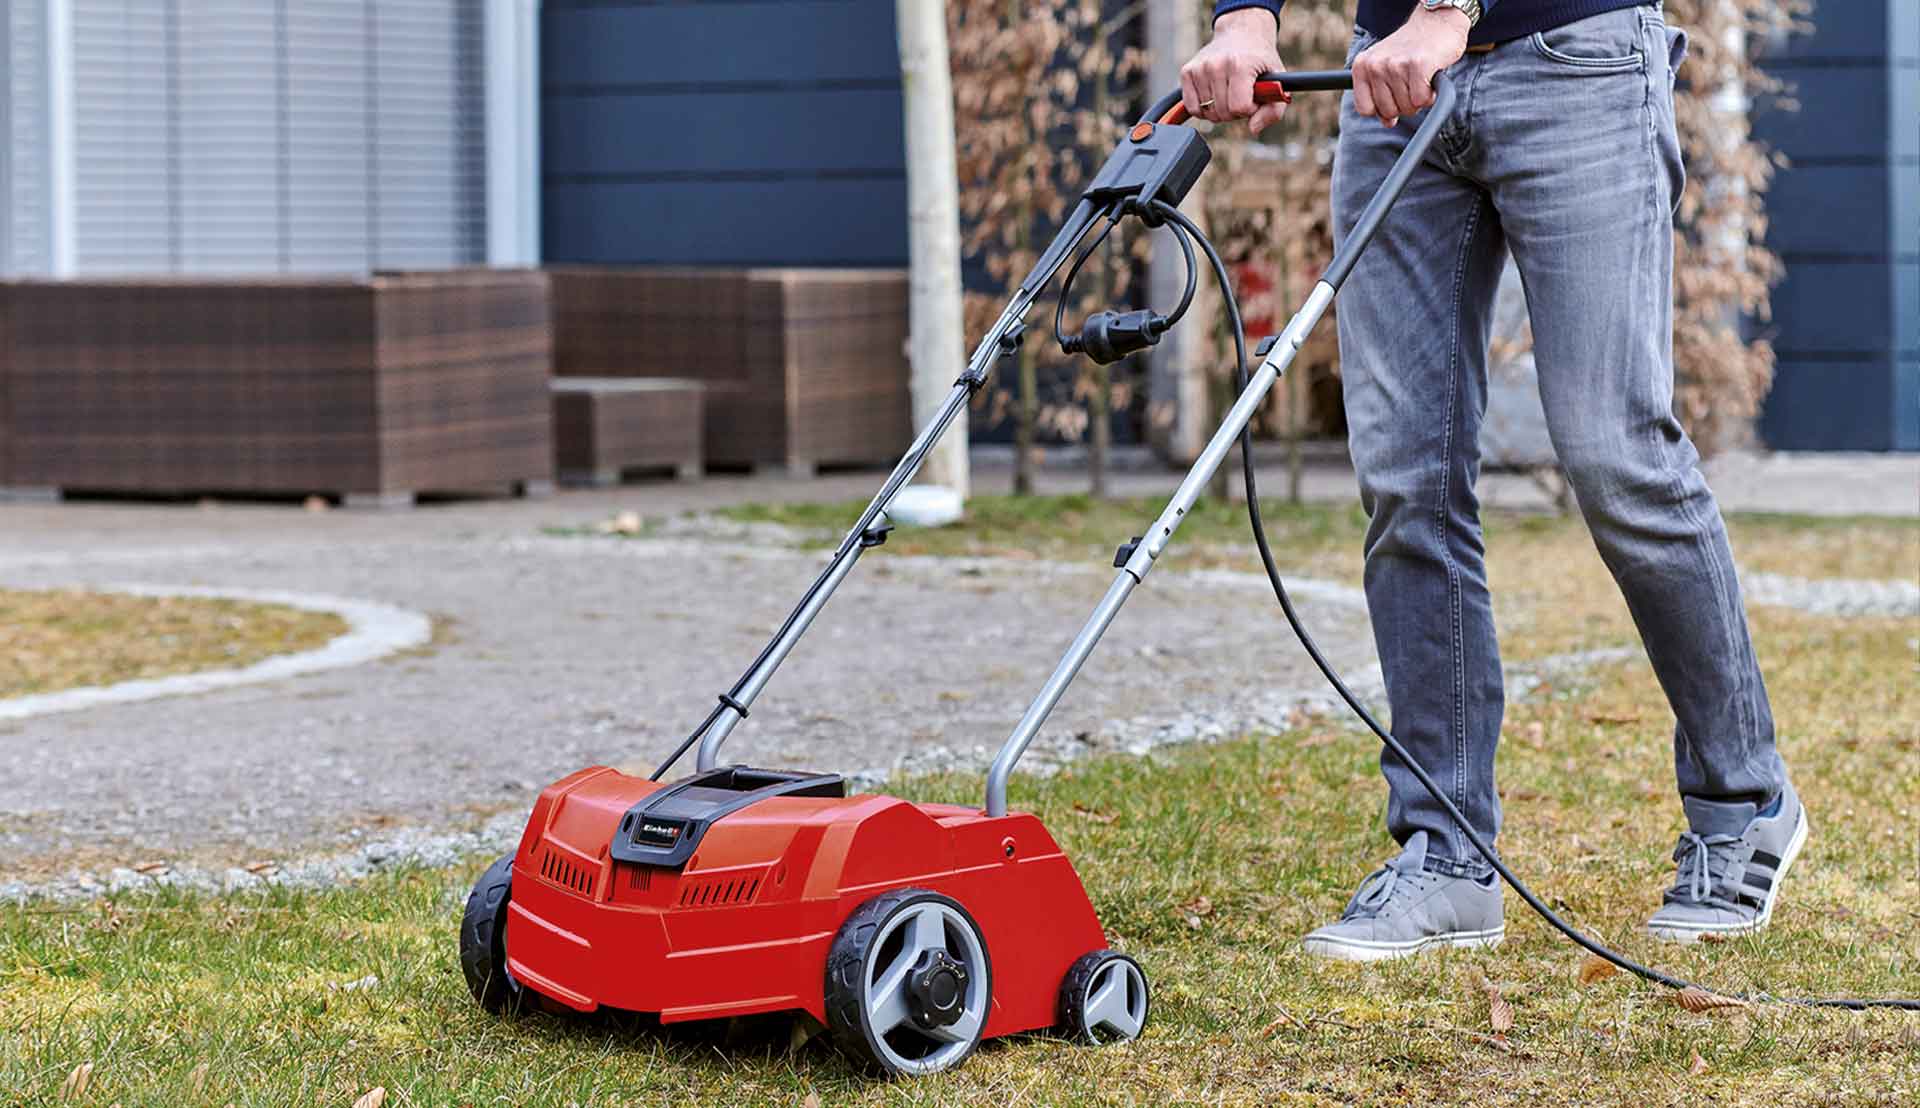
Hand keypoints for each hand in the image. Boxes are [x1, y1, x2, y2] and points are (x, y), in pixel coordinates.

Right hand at [1180, 9, 1289, 135]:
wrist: (1241, 32)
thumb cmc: (1260, 60)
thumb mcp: (1278, 82)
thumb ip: (1273, 111)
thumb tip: (1253, 129)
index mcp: (1239, 65)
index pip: (1239, 108)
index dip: (1249, 109)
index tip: (1253, 97)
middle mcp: (1216, 65)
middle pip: (1222, 112)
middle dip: (1234, 110)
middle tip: (1241, 94)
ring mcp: (1199, 68)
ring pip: (1207, 113)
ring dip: (1219, 109)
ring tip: (1228, 91)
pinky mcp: (1186, 72)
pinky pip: (1192, 108)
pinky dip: (1203, 108)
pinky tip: (1213, 95)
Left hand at [1351, 6, 1468, 126]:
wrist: (1436, 21)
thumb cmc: (1412, 49)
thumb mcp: (1387, 69)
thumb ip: (1381, 96)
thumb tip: (1388, 122)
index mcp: (1362, 66)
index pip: (1365, 109)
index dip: (1382, 110)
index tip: (1394, 98)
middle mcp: (1375, 65)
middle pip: (1388, 111)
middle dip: (1404, 105)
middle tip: (1412, 84)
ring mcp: (1395, 64)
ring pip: (1406, 107)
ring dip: (1419, 99)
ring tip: (1421, 77)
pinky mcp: (1417, 65)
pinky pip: (1422, 100)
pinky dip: (1430, 95)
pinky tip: (1431, 78)